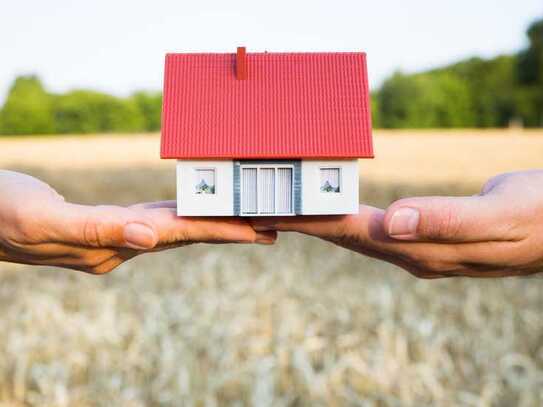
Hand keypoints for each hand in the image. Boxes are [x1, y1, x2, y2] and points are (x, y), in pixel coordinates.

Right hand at [0, 170, 275, 273]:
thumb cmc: (3, 214)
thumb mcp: (45, 221)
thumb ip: (99, 230)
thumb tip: (150, 238)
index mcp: (115, 245)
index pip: (182, 236)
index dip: (224, 230)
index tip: (264, 230)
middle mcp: (122, 246)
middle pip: (189, 235)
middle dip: (231, 230)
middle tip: (275, 226)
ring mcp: (116, 237)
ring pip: (176, 228)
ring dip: (212, 223)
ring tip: (247, 219)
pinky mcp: (107, 225)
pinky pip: (155, 218)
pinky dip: (180, 213)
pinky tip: (191, 210)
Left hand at [252, 170, 542, 277]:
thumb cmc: (537, 216)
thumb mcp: (499, 217)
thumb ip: (446, 221)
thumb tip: (392, 224)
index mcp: (422, 249)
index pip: (352, 232)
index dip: (309, 220)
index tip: (270, 211)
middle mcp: (412, 253)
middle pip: (344, 236)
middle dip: (302, 223)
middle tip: (260, 209)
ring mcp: (418, 248)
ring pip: (355, 234)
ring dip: (319, 221)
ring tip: (286, 208)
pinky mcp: (425, 237)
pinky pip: (375, 227)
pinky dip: (347, 217)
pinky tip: (337, 210)